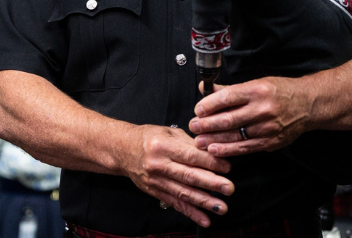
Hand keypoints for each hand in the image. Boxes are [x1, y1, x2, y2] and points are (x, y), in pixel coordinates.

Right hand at [116, 124, 233, 227]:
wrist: (122, 150)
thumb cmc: (149, 137)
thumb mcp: (169, 131)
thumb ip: (190, 142)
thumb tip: (212, 150)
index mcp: (164, 146)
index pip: (191, 156)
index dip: (210, 162)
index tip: (227, 167)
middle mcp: (159, 166)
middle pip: (189, 176)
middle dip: (211, 184)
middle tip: (229, 189)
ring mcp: (156, 182)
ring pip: (183, 193)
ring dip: (204, 202)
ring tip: (221, 207)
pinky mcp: (155, 193)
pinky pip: (176, 204)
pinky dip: (191, 213)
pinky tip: (205, 219)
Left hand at [189, 77, 310, 157]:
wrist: (308, 104)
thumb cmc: (280, 91)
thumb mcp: (258, 82)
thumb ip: (231, 89)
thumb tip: (206, 88)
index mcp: (258, 89)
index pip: (228, 97)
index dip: (209, 105)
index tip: (197, 110)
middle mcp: (262, 108)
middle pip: (229, 119)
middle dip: (207, 124)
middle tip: (193, 126)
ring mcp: (267, 127)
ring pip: (234, 135)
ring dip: (213, 140)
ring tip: (199, 141)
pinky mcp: (270, 142)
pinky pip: (244, 148)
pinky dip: (228, 150)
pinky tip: (215, 150)